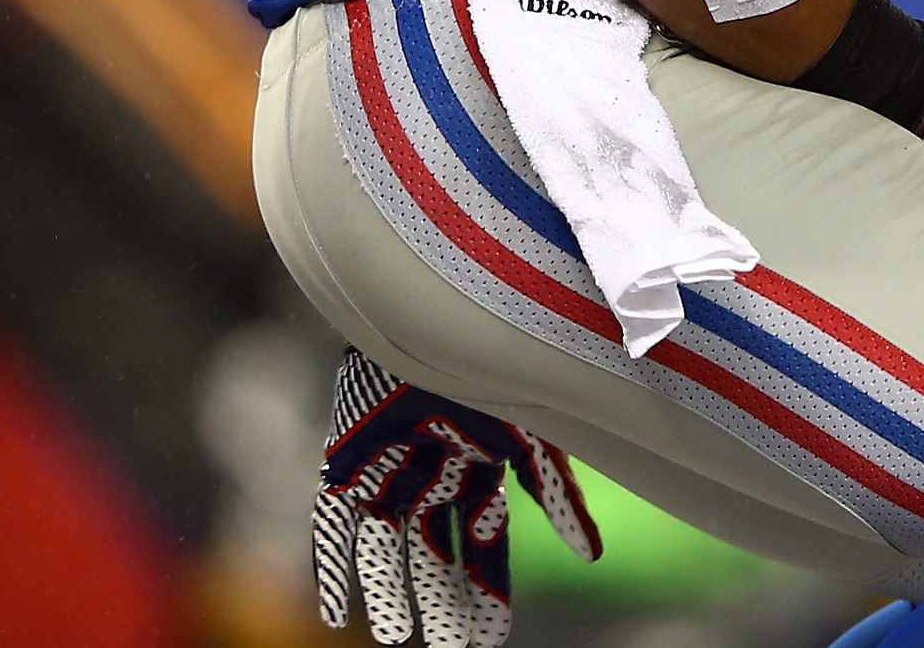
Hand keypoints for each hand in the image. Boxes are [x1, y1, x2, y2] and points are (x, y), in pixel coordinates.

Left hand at [312, 348, 598, 647]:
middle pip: (436, 554)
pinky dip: (334, 567)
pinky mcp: (347, 461)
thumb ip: (558, 495)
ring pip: (386, 548)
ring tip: (395, 638)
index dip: (488, 590)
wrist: (427, 309)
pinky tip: (331, 611)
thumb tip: (593, 559)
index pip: (485, 544)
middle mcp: (435, 475)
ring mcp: (389, 470)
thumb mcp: (534, 433)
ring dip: (390, 593)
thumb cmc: (493, 364)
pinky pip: (334, 524)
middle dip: (441, 602)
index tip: (491, 639)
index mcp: (480, 467)